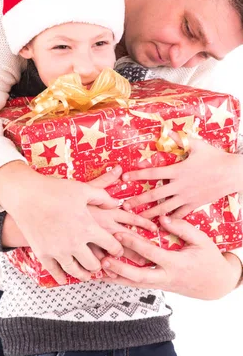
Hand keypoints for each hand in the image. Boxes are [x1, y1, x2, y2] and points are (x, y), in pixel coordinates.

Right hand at [1, 177, 154, 264]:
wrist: (26, 195)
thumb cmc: (55, 189)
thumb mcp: (83, 189)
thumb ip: (102, 197)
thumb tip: (117, 203)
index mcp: (88, 227)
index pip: (112, 246)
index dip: (118, 249)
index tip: (117, 250)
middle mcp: (75, 243)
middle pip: (95, 264)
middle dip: (101, 264)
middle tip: (102, 263)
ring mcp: (58, 251)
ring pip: (77, 272)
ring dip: (84, 274)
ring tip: (87, 273)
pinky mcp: (43, 254)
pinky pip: (56, 273)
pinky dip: (62, 277)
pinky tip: (65, 278)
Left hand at [100, 216, 241, 299]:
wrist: (215, 284)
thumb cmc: (208, 258)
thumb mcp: (201, 240)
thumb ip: (182, 228)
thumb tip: (162, 218)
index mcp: (176, 264)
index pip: (151, 253)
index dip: (134, 244)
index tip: (118, 233)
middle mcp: (166, 277)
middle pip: (139, 276)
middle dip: (120, 268)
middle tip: (104, 260)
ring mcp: (160, 284)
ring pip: (135, 284)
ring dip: (116, 277)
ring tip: (98, 270)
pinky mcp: (157, 286)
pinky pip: (137, 284)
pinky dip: (122, 280)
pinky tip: (107, 276)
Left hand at [122, 138, 242, 217]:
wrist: (233, 174)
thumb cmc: (215, 157)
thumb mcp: (197, 145)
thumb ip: (180, 139)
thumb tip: (165, 131)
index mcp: (178, 170)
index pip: (152, 173)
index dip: (137, 175)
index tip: (124, 179)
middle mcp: (180, 186)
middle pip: (154, 195)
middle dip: (138, 201)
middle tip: (124, 206)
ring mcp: (187, 197)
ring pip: (165, 208)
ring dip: (150, 214)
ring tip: (138, 219)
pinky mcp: (195, 204)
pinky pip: (180, 214)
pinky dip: (170, 220)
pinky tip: (161, 224)